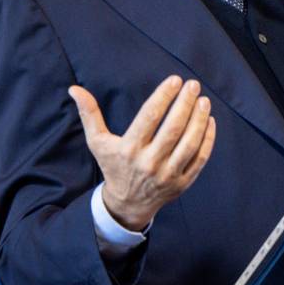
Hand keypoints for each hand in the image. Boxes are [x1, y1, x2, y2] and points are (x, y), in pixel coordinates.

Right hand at [69, 75, 216, 230]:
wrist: (127, 204)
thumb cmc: (113, 166)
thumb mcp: (97, 142)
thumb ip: (89, 114)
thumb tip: (74, 89)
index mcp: (129, 150)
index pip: (149, 118)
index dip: (163, 97)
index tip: (175, 80)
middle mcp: (149, 163)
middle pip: (172, 129)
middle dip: (185, 104)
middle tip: (193, 85)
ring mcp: (167, 175)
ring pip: (189, 144)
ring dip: (198, 120)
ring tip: (204, 101)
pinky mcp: (182, 183)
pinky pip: (199, 160)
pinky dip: (207, 140)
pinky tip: (209, 121)